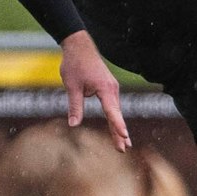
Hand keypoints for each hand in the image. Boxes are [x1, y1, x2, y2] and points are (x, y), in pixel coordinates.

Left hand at [59, 30, 130, 151]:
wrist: (79, 46)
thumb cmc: (75, 64)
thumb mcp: (72, 86)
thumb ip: (75, 106)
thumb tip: (74, 125)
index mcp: (105, 88)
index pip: (112, 111)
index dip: (118, 125)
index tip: (124, 136)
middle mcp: (112, 89)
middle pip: (117, 114)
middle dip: (120, 132)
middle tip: (123, 149)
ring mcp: (111, 89)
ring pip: (116, 112)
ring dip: (118, 128)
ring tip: (123, 144)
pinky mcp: (108, 88)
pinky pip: (113, 107)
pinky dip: (115, 118)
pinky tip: (117, 129)